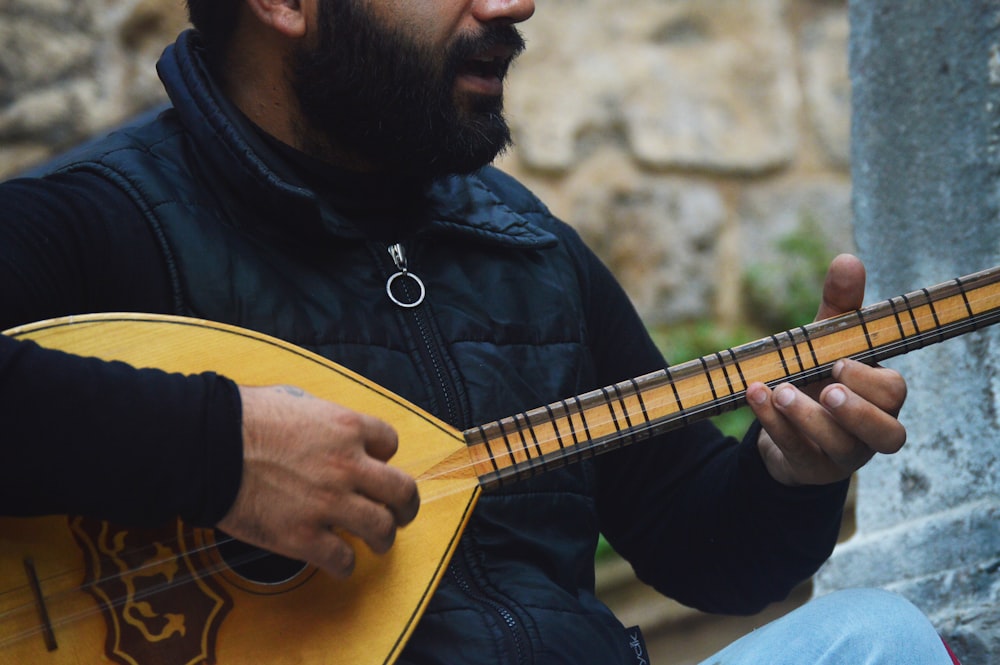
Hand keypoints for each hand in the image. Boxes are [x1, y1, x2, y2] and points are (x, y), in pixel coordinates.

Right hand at [216, 385, 419, 576]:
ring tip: (378, 541)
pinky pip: (342, 559)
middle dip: (405, 505)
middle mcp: (346, 465)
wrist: (205, 446)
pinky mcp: (303, 536)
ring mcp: (327, 503)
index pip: (390, 443)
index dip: (383, 456)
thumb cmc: (241, 418)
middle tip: (400, 513)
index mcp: (346, 427)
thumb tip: (325, 425)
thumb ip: (321, 417)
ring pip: (381, 528)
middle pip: (401, 490)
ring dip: (383, 537)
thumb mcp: (294, 400)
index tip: (375, 466)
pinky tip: (339, 562)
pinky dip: (345, 564)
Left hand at [746, 254, 907, 486]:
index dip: (870, 380)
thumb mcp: (825, 339)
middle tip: (828, 388)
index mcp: (880, 398)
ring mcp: (841, 456)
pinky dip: (775, 425)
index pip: (894, 393)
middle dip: (856, 411)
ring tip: (781, 392)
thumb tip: (848, 259)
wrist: (781, 422)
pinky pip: (797, 453)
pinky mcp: (809, 469)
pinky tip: (756, 396)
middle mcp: (869, 432)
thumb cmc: (815, 373)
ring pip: (841, 448)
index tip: (839, 361)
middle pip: (888, 434)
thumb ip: (840, 304)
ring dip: (809, 418)